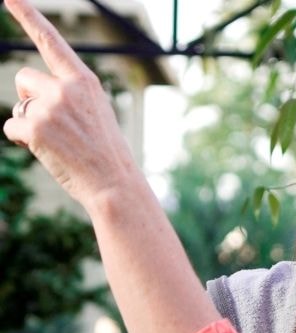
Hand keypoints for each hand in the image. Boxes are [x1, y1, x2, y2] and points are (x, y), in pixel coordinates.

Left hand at [2, 0, 140, 208]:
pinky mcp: (35, 128)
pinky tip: (47, 152)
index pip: (51, 42)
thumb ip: (67, 96)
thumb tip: (28, 98)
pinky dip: (22, 140)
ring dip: (29, 121)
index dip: (28, 16)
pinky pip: (12, 126)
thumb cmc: (106, 154)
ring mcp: (50, 107)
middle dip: (30, 99)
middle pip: (25, 79)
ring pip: (19, 104)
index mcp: (85, 82)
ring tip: (58, 142)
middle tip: (55, 126)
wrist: (115, 184)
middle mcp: (66, 88)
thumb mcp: (95, 115)